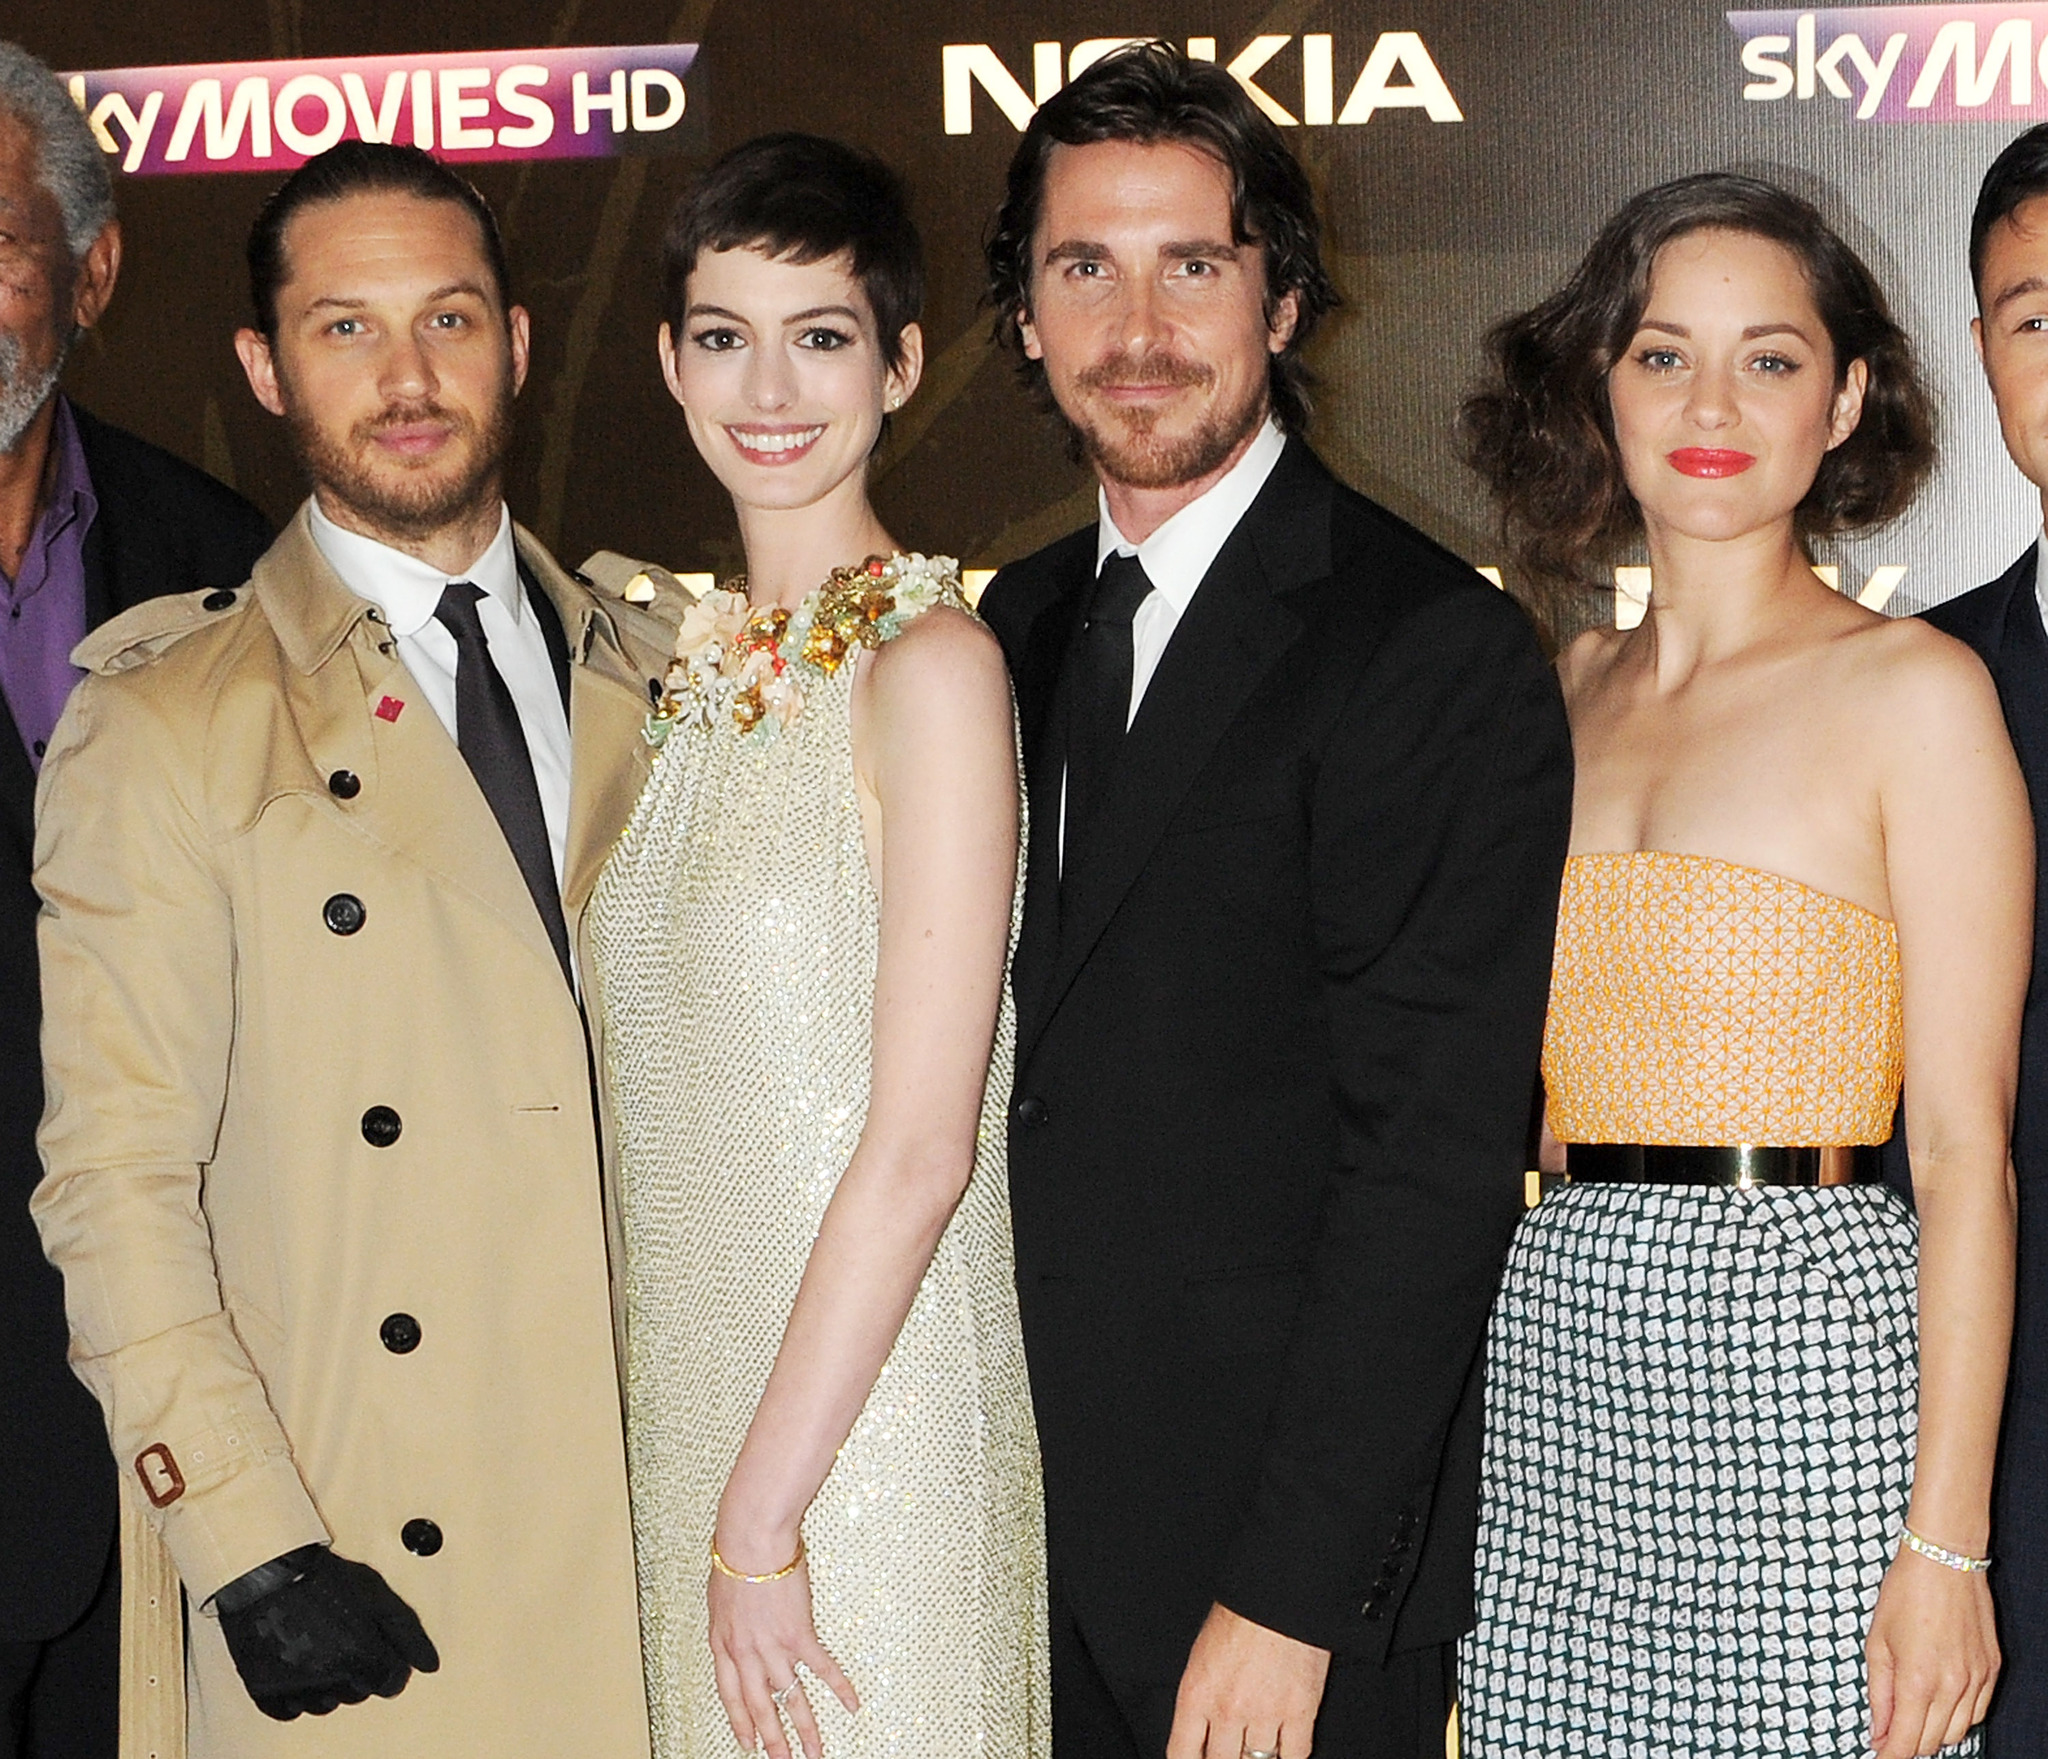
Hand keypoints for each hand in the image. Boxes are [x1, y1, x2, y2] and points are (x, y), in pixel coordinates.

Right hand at [216, 1546, 437, 1719]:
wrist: (266, 1574)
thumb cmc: (321, 1578)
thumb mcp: (377, 1593)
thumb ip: (407, 1631)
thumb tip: (430, 1664)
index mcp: (359, 1653)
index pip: (390, 1683)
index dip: (390, 1665)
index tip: (381, 1651)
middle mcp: (328, 1676)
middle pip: (359, 1693)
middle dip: (360, 1670)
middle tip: (346, 1637)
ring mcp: (294, 1686)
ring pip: (326, 1704)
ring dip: (330, 1684)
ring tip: (321, 1646)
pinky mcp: (264, 1691)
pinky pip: (290, 1710)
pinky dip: (297, 1694)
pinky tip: (298, 1663)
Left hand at [708, 1536, 857, 1758]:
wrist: (751, 1540)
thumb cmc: (735, 1555)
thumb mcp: (721, 1594)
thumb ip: (730, 1619)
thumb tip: (737, 1625)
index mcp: (724, 1644)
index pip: (731, 1696)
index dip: (741, 1722)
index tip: (749, 1744)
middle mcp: (747, 1653)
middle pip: (761, 1708)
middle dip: (773, 1742)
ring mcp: (774, 1647)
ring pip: (790, 1698)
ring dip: (804, 1729)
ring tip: (815, 1752)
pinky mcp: (800, 1634)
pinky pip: (822, 1668)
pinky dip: (839, 1688)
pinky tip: (851, 1705)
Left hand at [1167, 1602, 1330, 1758]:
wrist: (1278, 1591)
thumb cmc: (1240, 1613)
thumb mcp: (1202, 1653)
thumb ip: (1201, 1696)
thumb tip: (1203, 1731)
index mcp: (1196, 1693)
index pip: (1181, 1754)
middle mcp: (1227, 1710)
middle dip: (1226, 1758)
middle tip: (1233, 1748)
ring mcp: (1264, 1714)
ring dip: (1258, 1756)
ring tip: (1258, 1743)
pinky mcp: (1300, 1711)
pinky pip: (1295, 1756)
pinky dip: (1290, 1755)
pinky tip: (1285, 1748)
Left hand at [1867, 1544, 1998, 1756]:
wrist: (1944, 1561)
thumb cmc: (1905, 1593)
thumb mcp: (1877, 1642)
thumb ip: (1878, 1692)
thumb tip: (1878, 1730)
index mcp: (1917, 1680)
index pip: (1906, 1741)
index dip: (1890, 1755)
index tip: (1879, 1756)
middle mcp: (1952, 1686)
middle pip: (1932, 1742)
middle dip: (1908, 1744)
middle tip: (1889, 1733)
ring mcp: (1977, 1680)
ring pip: (1957, 1732)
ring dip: (1933, 1733)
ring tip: (1912, 1717)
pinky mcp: (1992, 1671)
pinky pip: (1977, 1712)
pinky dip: (1957, 1718)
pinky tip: (1940, 1705)